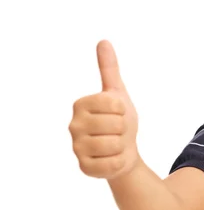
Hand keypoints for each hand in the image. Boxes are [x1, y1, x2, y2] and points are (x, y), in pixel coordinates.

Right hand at [69, 40, 139, 179]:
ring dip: (123, 146)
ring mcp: (77, 148)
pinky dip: (120, 162)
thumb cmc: (119, 120)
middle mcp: (73, 125)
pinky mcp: (85, 168)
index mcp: (80, 104)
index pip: (114, 104)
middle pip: (116, 125)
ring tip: (115, 144)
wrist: (123, 150)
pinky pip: (113, 164)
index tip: (118, 113)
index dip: (124, 110)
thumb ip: (109, 69)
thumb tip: (103, 41)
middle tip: (117, 131)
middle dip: (124, 129)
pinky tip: (112, 158)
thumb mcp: (118, 93)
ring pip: (115, 145)